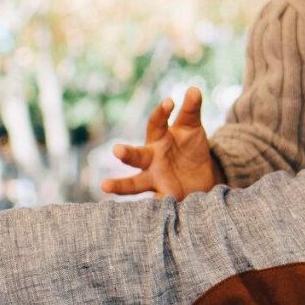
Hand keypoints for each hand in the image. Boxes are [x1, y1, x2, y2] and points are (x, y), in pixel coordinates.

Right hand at [103, 88, 220, 198]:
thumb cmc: (190, 148)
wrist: (201, 175)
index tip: (170, 102)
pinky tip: (145, 215)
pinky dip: (149, 209)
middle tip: (117, 150)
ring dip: (119, 186)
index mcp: (159, 138)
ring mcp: (154, 179)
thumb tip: (193, 89)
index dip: (161, 113)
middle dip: (126, 153)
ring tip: (104, 186)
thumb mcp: (192, 128)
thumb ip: (191, 110)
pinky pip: (153, 204)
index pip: (156, 123)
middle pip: (136, 156)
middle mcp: (151, 159)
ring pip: (134, 184)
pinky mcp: (163, 197)